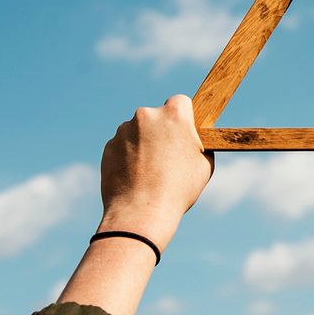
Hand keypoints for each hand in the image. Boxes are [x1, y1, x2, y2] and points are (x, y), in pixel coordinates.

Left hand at [97, 95, 213, 250]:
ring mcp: (124, 130)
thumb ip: (198, 145)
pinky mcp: (109, 146)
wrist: (141, 212)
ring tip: (150, 172)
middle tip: (167, 156)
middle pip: (157, 116)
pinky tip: (135, 177)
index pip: (181, 102)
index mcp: (174, 115)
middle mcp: (147, 115)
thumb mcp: (204, 165)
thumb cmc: (178, 189)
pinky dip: (128, 157)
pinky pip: (122, 146)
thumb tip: (192, 143)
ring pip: (137, 131)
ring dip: (143, 144)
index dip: (184, 117)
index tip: (183, 132)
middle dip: (161, 131)